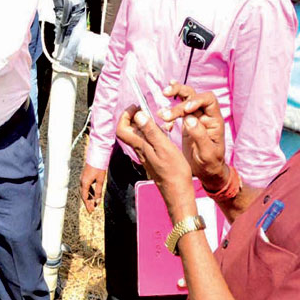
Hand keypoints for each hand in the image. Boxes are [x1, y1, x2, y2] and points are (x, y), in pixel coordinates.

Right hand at [79, 163, 105, 212]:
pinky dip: (89, 192)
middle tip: (91, 210)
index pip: (85, 197)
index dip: (88, 204)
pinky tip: (93, 195)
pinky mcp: (85, 177)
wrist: (96, 157)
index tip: (91, 211)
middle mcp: (82, 181)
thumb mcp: (100, 181)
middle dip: (87, 203)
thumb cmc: (98, 168)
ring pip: (84, 191)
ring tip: (93, 204)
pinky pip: (86, 187)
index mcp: (84, 183)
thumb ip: (98, 191)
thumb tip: (98, 201)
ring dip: (88, 198)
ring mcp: (82, 179)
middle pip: (83, 195)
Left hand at [116, 106, 196, 221]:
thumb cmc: (174, 171)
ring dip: (143, 125)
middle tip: (144, 110)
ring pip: (138, 136)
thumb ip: (151, 132)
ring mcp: (146, 155)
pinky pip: (147, 142)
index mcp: (140, 146)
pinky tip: (164, 132)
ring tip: (156, 118)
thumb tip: (138, 115)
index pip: (122, 129)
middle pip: (128, 131)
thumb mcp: (164, 147)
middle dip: (132, 118)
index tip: (135, 107)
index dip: (124, 116)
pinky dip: (152, 134)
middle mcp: (140, 150)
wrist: (178, 192)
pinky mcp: (153, 159)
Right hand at [158, 83, 228, 191]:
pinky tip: (164, 105)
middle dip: (180, 92)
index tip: (185, 109)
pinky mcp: (187, 121)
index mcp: (214, 121)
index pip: (208, 100)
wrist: (207, 171)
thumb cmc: (210, 163)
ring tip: (163, 94)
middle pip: (195, 94)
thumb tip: (190, 118)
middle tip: (166, 94)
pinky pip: (179, 108)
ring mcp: (196, 117)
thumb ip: (199, 135)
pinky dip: (171, 104)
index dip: (196, 100)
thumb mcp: (207, 153)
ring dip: (174, 94)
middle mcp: (206, 116)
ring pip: (186, 98)